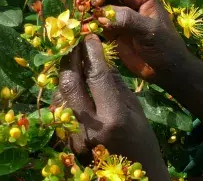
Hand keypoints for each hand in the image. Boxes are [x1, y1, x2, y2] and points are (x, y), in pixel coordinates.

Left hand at [54, 34, 169, 180]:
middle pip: (69, 84)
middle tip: (73, 43)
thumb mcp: (135, 110)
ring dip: (64, 76)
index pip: (96, 75)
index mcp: (113, 117)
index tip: (89, 36)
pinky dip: (64, 96)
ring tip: (71, 61)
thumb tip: (99, 59)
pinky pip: (60, 113)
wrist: (135, 179)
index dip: (91, 52)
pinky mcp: (66, 144)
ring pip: (59, 97)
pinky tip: (71, 86)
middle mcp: (90, 128)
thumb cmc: (142, 142)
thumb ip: (115, 85)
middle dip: (70, 59)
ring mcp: (74, 138)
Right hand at [78, 0, 190, 82]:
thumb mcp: (151, 32)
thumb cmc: (165, 48)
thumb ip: (128, 20)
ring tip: (77, 16)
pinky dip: (82, 19)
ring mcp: (115, 12)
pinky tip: (79, 27)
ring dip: (82, 4)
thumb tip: (102, 14)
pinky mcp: (108, 27)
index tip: (95, 0)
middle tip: (80, 7)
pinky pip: (91, 17)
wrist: (166, 70)